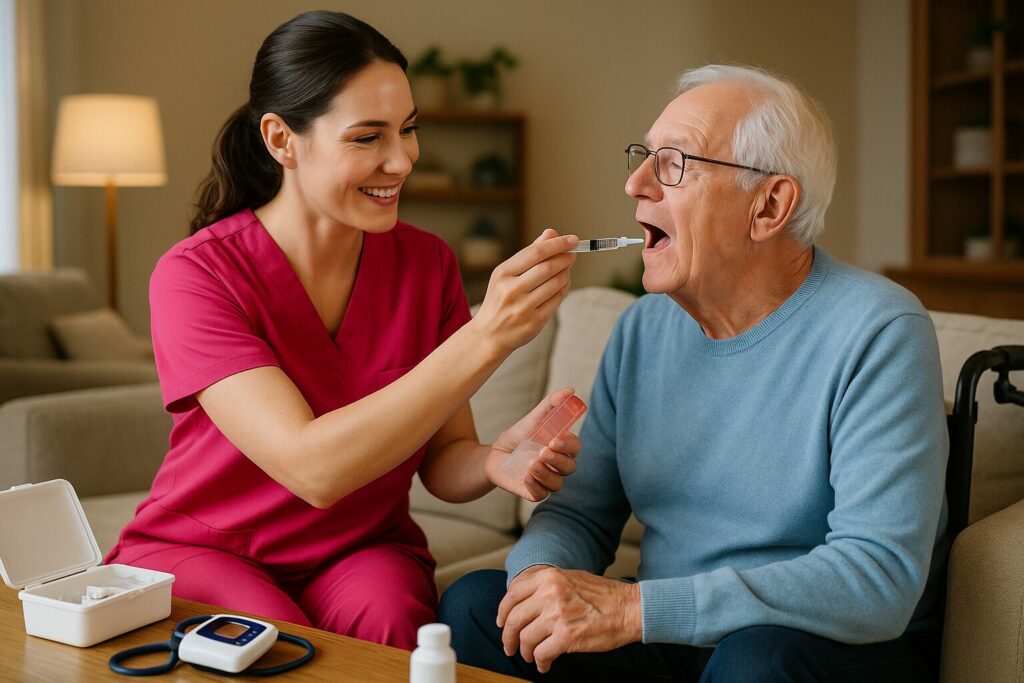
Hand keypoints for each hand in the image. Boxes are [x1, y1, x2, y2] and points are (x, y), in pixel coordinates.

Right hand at [470, 229, 577, 355]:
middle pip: (547, 268)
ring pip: (555, 284)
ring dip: (566, 273)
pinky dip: (564, 288)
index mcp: (503, 274)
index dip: (557, 244)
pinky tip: (563, 283)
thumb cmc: (500, 299)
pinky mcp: (534, 322)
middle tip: (573, 253)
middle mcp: (511, 290)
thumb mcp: (506, 274)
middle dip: (565, 258)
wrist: (489, 334)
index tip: (572, 239)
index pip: (535, 253)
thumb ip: (529, 254)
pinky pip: (556, 300)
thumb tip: (551, 233)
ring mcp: (523, 308)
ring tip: (567, 269)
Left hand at [485, 388, 581, 501]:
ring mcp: (547, 480)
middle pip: (569, 467)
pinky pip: (540, 494)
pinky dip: (534, 486)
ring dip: (546, 474)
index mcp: (562, 448)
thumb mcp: (533, 418)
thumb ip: (551, 404)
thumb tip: (570, 391)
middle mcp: (558, 465)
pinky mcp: (534, 492)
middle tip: (543, 451)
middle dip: (558, 460)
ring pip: (557, 483)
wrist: (496, 454)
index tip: (556, 438)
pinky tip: (525, 476)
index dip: (569, 445)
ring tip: (532, 464)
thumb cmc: (519, 436)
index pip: (575, 448)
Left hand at [497, 566, 642, 673]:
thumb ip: (546, 585)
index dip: (503, 611)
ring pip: (525, 639)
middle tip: (509, 647)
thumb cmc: (603, 596)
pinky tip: (545, 664)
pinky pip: (541, 654)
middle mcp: (549, 593)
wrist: (629, 609)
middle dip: (508, 637)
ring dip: (525, 652)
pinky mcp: (567, 637)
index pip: (512, 594)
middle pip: (513, 619)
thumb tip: (523, 600)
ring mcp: (557, 615)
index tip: (503, 622)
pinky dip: (540, 662)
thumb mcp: (571, 578)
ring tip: (531, 656)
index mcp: (549, 577)